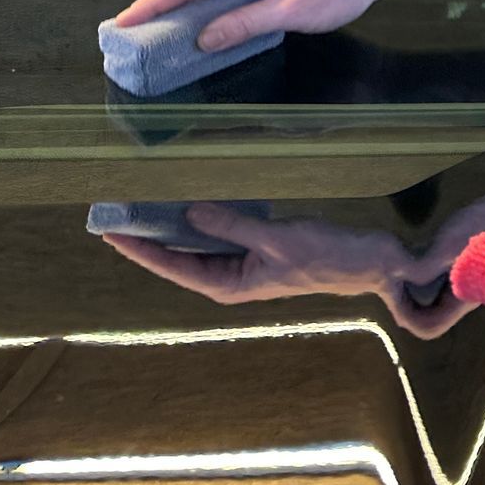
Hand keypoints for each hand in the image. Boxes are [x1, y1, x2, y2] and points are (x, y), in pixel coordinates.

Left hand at [102, 196, 484, 340]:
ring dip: (175, 226)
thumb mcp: (278, 237)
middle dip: (149, 236)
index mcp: (231, 283)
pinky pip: (223, 234)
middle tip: (117, 210)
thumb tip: (188, 212)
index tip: (109, 229)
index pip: (172, 266)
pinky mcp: (264, 249)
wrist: (376, 265)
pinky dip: (205, 219)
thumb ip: (232, 224)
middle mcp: (234, 277)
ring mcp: (249, 264)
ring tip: (146, 202)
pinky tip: (195, 200)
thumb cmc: (329, 257)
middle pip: (179, 257)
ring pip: (199, 245)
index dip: (140, 247)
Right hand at [114, 0, 388, 50]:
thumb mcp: (290, 11)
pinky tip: (201, 24)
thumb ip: (244, 24)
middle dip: (160, 4)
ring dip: (183, 6)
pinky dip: (209, 6)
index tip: (127, 19)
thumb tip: (204, 39)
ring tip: (154, 28)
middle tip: (129, 28)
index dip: (156, 1)